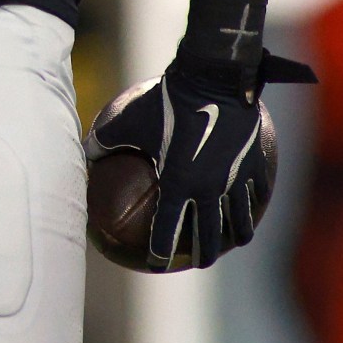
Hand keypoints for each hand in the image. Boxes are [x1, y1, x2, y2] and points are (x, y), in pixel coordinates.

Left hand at [87, 49, 309, 269]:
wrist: (212, 78)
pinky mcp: (255, 164)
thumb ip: (103, 141)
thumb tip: (84, 152)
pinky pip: (258, 191)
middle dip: (203, 254)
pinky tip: (254, 204)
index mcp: (177, 184)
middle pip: (208, 236)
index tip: (155, 264)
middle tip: (198, 261)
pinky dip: (255, 202)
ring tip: (235, 240)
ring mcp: (236, 178)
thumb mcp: (127, 120)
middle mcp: (209, 189)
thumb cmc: (164, 99)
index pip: (166, 231)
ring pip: (240, 220)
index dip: (160, 252)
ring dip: (237, 234)